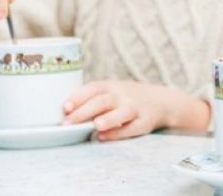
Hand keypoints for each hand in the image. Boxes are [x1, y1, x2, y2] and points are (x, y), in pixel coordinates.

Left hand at [63, 80, 208, 140]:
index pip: (93, 88)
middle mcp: (123, 95)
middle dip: (84, 111)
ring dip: (108, 119)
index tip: (64, 107)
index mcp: (111, 86)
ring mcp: (135, 108)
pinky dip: (118, 132)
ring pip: (121, 112)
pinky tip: (104, 137)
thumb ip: (90, 99)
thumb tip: (61, 114)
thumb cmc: (125, 98)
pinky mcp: (144, 122)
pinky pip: (132, 128)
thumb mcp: (111, 91)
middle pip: (103, 101)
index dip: (78, 97)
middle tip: (67, 123)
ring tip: (95, 125)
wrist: (160, 101)